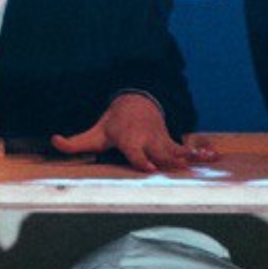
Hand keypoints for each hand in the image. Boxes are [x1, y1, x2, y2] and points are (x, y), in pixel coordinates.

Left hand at [50, 92, 214, 172]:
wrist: (136, 101)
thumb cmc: (113, 123)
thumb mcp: (93, 132)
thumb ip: (75, 142)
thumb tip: (54, 141)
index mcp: (129, 140)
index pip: (135, 151)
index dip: (141, 158)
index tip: (149, 166)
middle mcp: (147, 140)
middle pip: (159, 151)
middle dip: (169, 158)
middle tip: (181, 165)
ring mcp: (160, 140)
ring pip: (176, 149)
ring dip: (190, 154)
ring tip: (204, 159)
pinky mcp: (170, 141)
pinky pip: (186, 148)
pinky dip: (201, 151)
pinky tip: (214, 157)